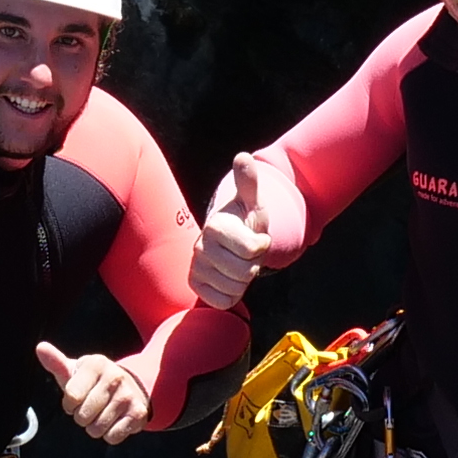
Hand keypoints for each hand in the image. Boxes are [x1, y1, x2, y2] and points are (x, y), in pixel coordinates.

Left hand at [41, 338, 156, 442]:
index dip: (70, 404)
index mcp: (96, 364)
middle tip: (91, 407)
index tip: (77, 397)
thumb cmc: (94, 382)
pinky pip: (112, 436)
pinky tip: (114, 421)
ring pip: (97, 429)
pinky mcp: (138, 413)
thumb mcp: (75, 372)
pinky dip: (110, 434)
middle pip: (83, 416)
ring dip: (95, 427)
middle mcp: (115, 377)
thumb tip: (40, 348)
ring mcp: (128, 396)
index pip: (71, 397)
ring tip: (102, 413)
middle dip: (82, 417)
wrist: (131, 387)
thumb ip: (56, 363)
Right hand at [188, 150, 284, 310]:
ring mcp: (196, 267)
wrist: (230, 241)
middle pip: (245, 272)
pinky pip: (225, 301)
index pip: (253, 249)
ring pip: (236, 288)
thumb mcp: (252, 202)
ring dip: (244, 280)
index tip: (257, 238)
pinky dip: (233, 294)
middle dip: (253, 265)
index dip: (262, 245)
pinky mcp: (196, 285)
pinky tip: (229, 278)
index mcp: (215, 225)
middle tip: (247, 254)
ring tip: (238, 264)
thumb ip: (249, 181)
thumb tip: (243, 156)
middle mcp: (199, 246)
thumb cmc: (244, 221)